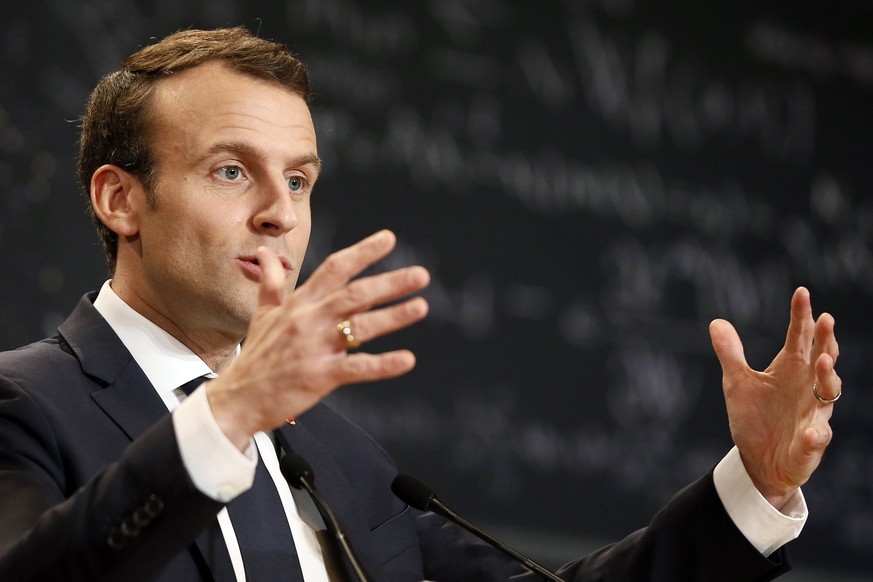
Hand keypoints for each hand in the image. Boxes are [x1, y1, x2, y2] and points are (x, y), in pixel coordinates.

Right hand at [208, 230, 429, 448]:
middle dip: (389, 283)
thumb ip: (271, 282)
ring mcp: (314, 347)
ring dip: (393, 317)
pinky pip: (356, 368)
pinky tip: (407, 360)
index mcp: (299, 303)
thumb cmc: (256, 356)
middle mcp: (308, 320)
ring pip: (359, 327)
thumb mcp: (262, 314)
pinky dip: (383, 365)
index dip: (363, 252)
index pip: (334, 269)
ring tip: (420, 306)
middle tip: (420, 274)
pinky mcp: (319, 376)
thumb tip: (265, 253)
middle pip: (354, 294)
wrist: (237, 399)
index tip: (389, 239)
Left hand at [709, 287, 840, 509]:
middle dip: (825, 340)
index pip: (799, 337)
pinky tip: (813, 432)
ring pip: (827, 393)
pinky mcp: (811, 443)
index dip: (801, 315)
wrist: (758, 461)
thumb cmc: (754, 418)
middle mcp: (807, 387)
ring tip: (822, 361)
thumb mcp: (737, 383)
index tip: (801, 292)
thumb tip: (716, 322)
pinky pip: (817, 438)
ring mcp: (813, 414)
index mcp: (790, 369)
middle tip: (825, 319)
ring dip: (826, 377)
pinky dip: (817, 435)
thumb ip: (730, 353)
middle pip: (821, 358)